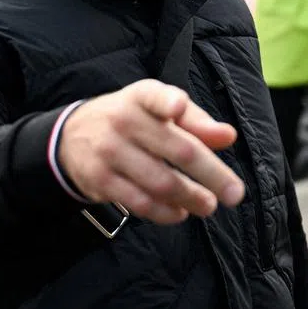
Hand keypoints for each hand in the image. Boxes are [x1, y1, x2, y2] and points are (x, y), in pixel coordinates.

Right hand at [57, 80, 245, 224]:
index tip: (176, 108)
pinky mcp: (100, 179)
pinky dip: (166, 212)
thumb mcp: (158, 110)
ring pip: (161, 182)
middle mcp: (123, 120)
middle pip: (178, 150)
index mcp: (142, 97)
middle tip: (236, 194)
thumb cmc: (131, 120)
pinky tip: (180, 212)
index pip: (154, 95)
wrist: (71, 136)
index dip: (167, 102)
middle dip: (212, 175)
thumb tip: (228, 137)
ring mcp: (109, 151)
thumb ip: (195, 122)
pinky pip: (140, 203)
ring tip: (209, 206)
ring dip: (191, 198)